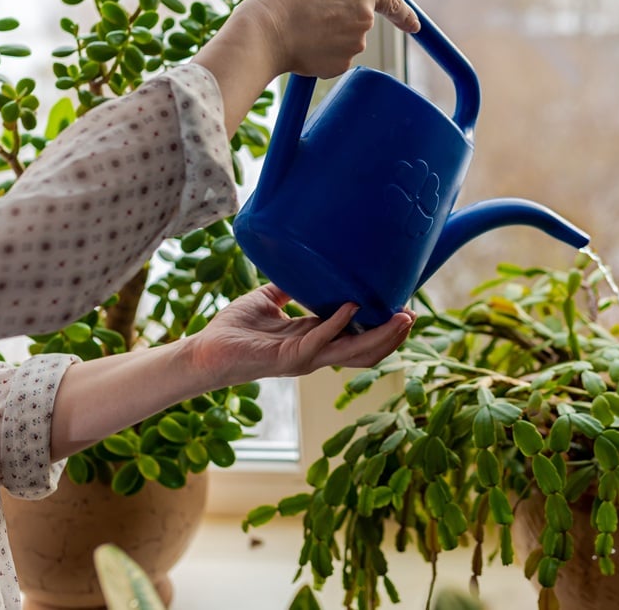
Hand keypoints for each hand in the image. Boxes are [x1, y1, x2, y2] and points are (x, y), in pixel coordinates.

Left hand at [183, 284, 414, 387]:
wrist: (205, 351)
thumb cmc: (234, 329)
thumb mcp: (268, 299)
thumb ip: (288, 285)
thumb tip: (303, 259)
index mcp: (315, 339)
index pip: (359, 337)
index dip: (383, 327)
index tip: (405, 310)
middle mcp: (315, 353)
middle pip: (365, 351)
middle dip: (392, 337)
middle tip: (413, 316)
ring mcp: (304, 358)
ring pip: (353, 353)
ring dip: (379, 336)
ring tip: (400, 318)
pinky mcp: (288, 358)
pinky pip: (320, 341)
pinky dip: (338, 323)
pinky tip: (351, 306)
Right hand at [246, 0, 420, 77]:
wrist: (265, 30)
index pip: (393, 2)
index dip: (405, 15)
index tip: (414, 25)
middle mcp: (365, 17)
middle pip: (360, 19)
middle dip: (341, 18)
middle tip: (311, 13)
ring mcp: (355, 43)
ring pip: (345, 40)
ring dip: (329, 35)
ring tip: (302, 27)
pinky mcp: (342, 65)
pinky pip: (335, 58)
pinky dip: (321, 53)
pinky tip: (302, 44)